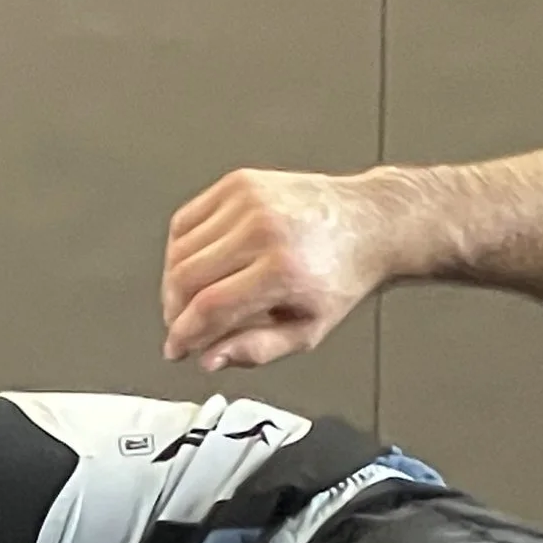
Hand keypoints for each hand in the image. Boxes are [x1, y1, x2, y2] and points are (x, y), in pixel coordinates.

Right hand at [161, 168, 387, 371]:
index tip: (176, 348)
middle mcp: (263, 229)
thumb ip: (256, 350)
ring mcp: (248, 201)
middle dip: (174, 311)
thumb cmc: (342, 274)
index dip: (183, 334)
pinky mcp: (239, 183)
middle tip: (181, 328)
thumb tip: (210, 359)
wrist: (368, 222)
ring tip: (189, 301)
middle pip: (186, 277)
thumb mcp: (308, 330)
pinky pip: (186, 220)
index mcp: (283, 269)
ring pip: (180, 250)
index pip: (208, 307)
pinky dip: (179, 249)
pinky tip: (193, 266)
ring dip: (174, 283)